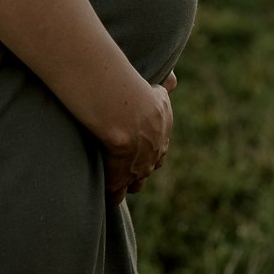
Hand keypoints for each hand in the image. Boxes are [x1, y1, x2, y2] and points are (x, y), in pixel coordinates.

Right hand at [104, 71, 175, 205]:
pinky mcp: (118, 181)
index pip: (158, 150)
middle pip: (146, 170)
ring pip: (133, 186)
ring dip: (124, 183)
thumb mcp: (158, 91)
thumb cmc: (139, 98)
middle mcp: (153, 158)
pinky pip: (115, 194)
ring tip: (112, 181)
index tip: (139, 147)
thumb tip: (173, 79)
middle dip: (137, 168)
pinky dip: (109, 192)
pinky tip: (100, 188)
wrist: (126, 115)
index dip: (148, 150)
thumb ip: (166, 87)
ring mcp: (137, 172)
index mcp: (162, 137)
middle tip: (125, 163)